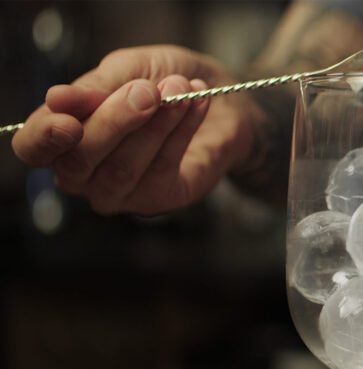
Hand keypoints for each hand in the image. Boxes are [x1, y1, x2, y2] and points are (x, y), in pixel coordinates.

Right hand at [12, 45, 258, 214]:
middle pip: (79, 161)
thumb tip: (57, 99)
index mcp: (63, 138)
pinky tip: (196, 103)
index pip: (34, 148)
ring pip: (122, 169)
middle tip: (148, 90)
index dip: (44, 137)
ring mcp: (121, 193)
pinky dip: (180, 132)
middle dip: (115, 120)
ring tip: (180, 88)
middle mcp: (84, 174)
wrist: (222, 97)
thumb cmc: (164, 81)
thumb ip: (95, 87)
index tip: (68, 120)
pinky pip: (163, 170)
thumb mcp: (129, 68)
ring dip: (154, 125)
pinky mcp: (160, 199)